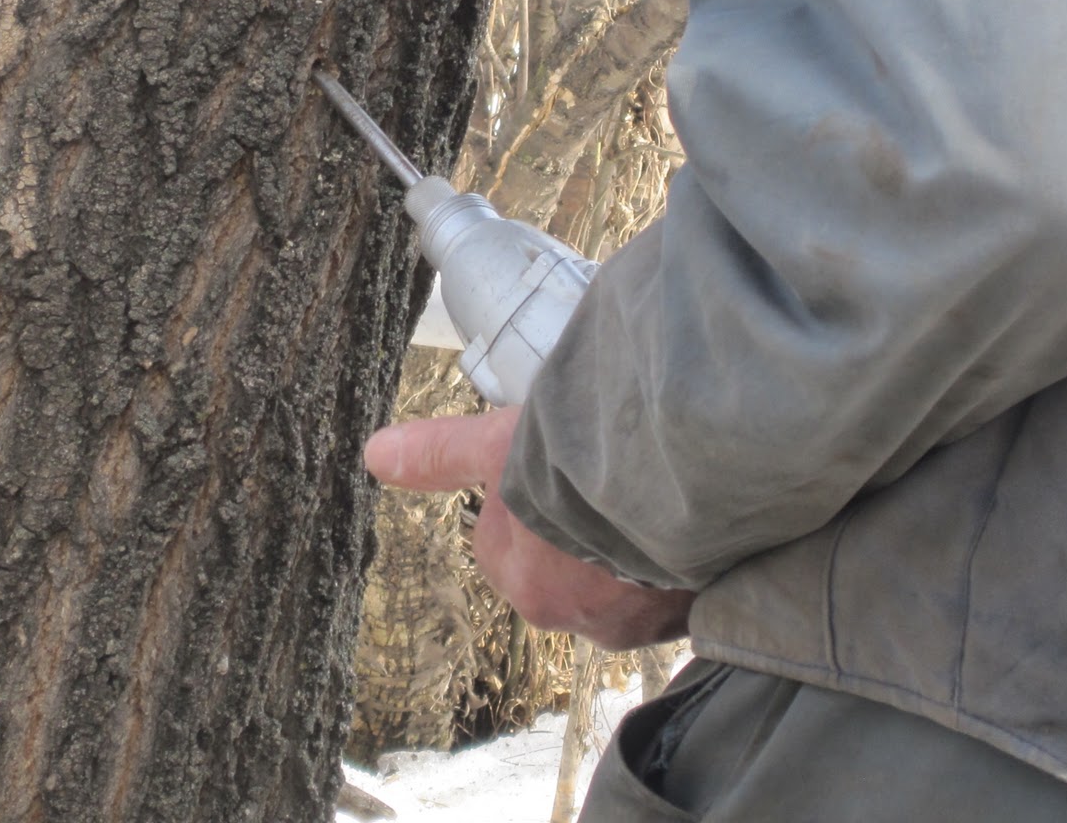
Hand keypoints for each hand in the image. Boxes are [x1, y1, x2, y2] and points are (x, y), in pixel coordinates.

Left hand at [363, 406, 694, 651]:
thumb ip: (440, 454)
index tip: (553, 465)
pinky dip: (682, 558)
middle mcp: (577, 616)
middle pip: (568, 562)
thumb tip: (375, 455)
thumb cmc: (580, 463)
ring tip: (649, 489)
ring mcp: (639, 621)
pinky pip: (678, 586)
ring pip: (626, 577)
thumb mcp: (498, 444)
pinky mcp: (692, 614)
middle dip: (585, 529)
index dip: (529, 493)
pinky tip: (686, 518)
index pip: (510, 539)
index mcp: (522, 580)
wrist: (677, 481)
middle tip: (606, 473)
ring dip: (637, 544)